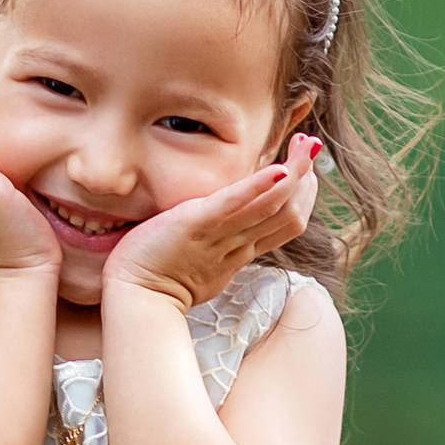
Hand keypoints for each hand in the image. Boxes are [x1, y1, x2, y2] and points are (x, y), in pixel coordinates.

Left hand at [103, 131, 320, 313]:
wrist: (133, 300)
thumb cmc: (154, 281)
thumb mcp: (197, 265)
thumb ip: (214, 246)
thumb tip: (222, 226)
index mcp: (237, 254)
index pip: (285, 224)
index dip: (302, 197)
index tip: (306, 171)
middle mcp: (235, 245)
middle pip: (288, 215)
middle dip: (306, 178)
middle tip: (311, 147)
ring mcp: (217, 236)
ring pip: (272, 208)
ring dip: (295, 173)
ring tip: (307, 144)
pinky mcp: (194, 225)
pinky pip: (233, 205)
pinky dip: (258, 187)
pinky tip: (279, 169)